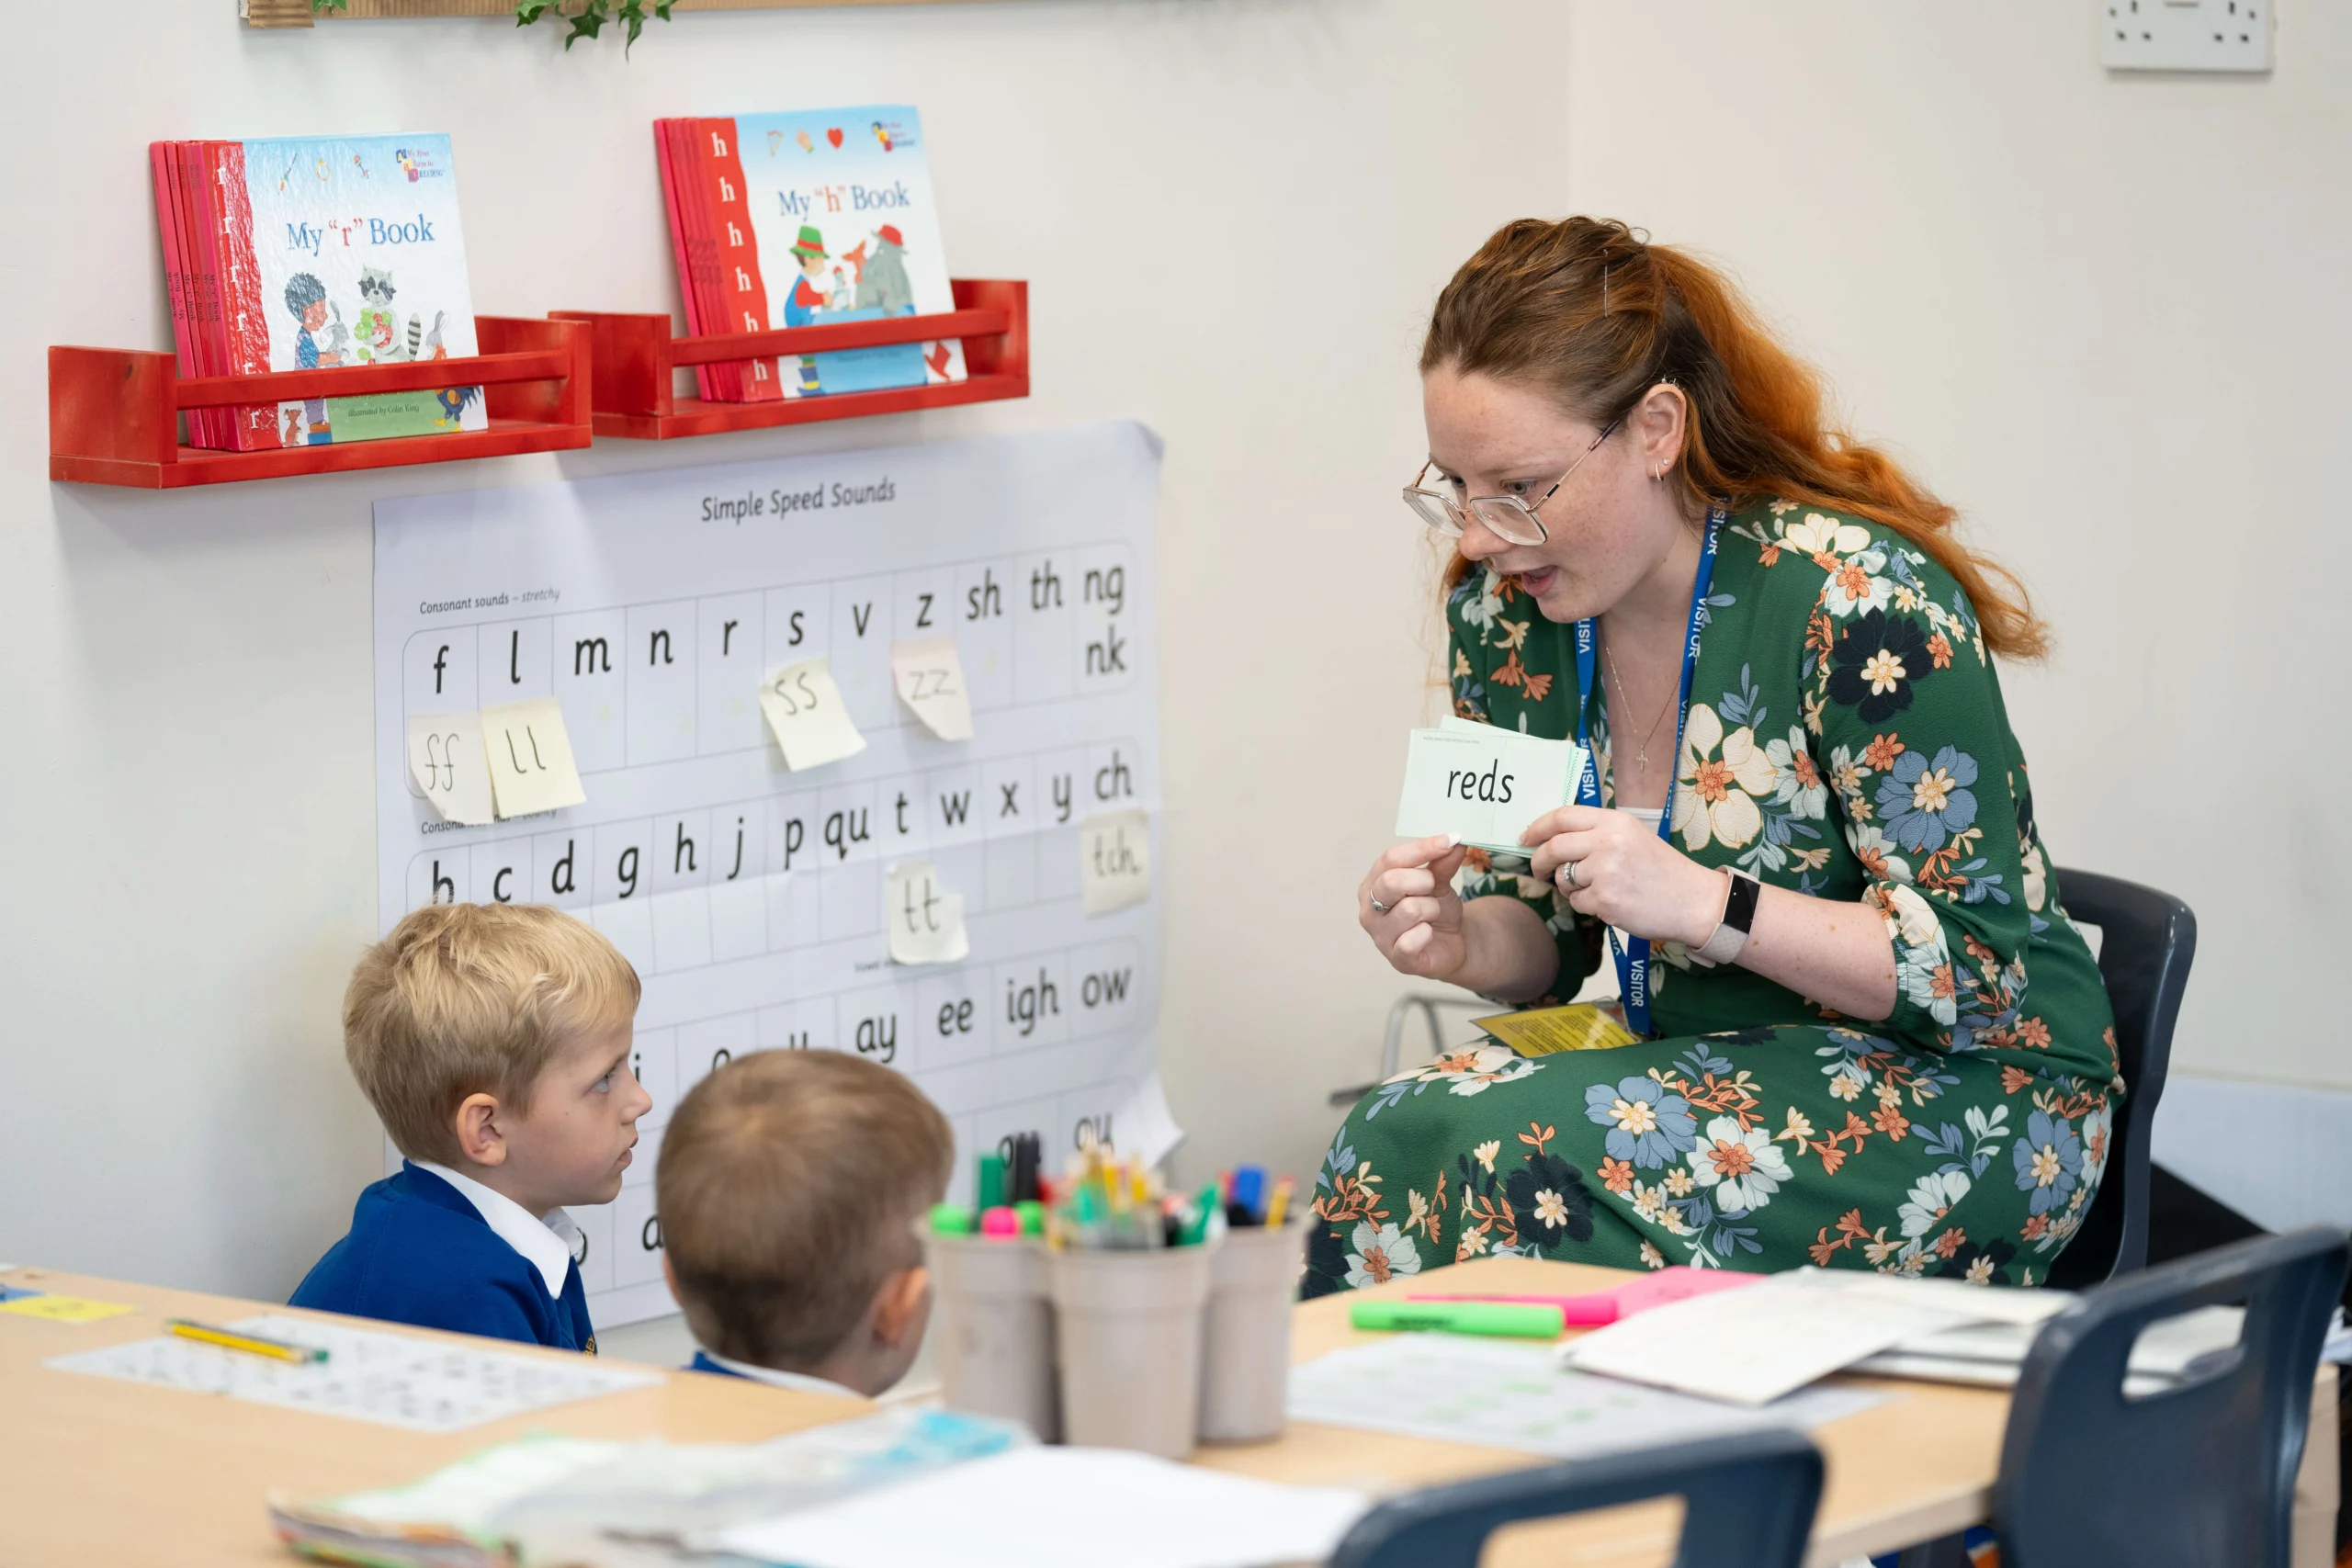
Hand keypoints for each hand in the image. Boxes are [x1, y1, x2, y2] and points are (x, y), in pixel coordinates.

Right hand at [1359, 834, 1470, 981]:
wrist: (1451, 943)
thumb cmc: (1435, 909)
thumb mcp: (1439, 881)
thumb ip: (1443, 861)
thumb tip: (1454, 840)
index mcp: (1373, 883)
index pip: (1390, 859)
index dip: (1421, 848)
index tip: (1449, 841)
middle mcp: (1369, 908)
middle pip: (1392, 882)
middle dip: (1424, 881)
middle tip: (1434, 887)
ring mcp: (1380, 935)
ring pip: (1409, 910)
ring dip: (1431, 909)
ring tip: (1432, 914)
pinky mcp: (1396, 959)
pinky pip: (1412, 941)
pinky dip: (1427, 933)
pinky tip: (1429, 933)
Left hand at [1524, 806, 1725, 946]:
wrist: (1693, 900)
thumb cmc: (1661, 869)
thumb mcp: (1632, 836)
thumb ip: (1596, 832)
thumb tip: (1551, 838)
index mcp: (1614, 821)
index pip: (1562, 816)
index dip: (1538, 827)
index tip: (1525, 838)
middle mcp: (1608, 841)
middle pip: (1553, 847)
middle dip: (1538, 860)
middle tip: (1537, 869)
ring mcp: (1605, 871)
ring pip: (1563, 878)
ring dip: (1570, 886)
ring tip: (1598, 887)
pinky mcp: (1605, 899)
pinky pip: (1577, 902)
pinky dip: (1586, 905)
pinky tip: (1610, 902)